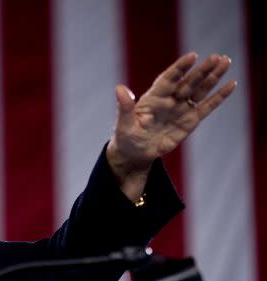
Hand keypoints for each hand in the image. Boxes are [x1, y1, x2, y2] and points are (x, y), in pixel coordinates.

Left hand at [106, 52, 235, 199]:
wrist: (135, 153)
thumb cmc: (126, 137)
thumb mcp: (123, 124)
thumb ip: (124, 107)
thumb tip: (119, 89)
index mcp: (153, 98)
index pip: (168, 79)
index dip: (180, 68)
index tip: (192, 56)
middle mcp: (169, 100)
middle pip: (188, 82)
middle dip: (202, 70)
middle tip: (217, 57)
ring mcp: (181, 109)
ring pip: (199, 90)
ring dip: (213, 77)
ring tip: (226, 62)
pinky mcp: (190, 121)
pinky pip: (207, 107)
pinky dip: (219, 97)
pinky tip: (231, 84)